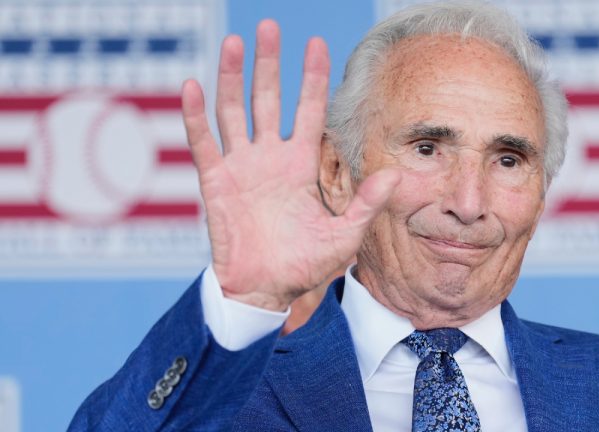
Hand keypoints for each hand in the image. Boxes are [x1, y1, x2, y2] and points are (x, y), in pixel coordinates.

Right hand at [181, 20, 399, 310]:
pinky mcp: (216, 183)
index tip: (316, 44)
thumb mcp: (345, 236)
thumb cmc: (305, 266)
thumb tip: (395, 175)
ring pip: (233, 111)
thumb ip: (366, 204)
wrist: (266, 290)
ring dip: (232, 78)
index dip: (312, 79)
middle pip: (267, 99)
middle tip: (269, 26)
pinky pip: (204, 143)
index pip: (308, 111)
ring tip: (235, 43)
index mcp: (300, 164)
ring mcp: (241, 167)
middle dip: (269, 64)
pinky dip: (195, 116)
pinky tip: (193, 86)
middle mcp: (270, 157)